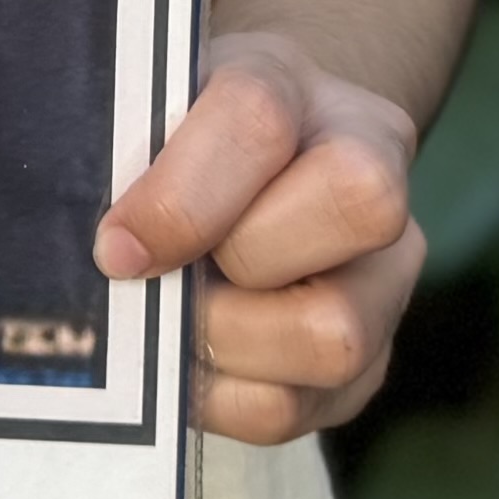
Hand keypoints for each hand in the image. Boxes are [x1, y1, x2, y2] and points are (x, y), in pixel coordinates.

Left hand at [97, 26, 426, 447]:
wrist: (234, 186)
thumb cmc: (172, 148)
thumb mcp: (145, 116)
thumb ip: (130, 153)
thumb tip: (113, 255)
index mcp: (298, 89)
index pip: (260, 117)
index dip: (182, 196)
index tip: (116, 248)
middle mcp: (372, 175)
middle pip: (354, 206)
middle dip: (230, 261)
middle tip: (158, 280)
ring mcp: (384, 279)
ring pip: (336, 333)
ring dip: (225, 343)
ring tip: (173, 324)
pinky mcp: (363, 368)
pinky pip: (292, 409)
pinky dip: (219, 397)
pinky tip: (188, 361)